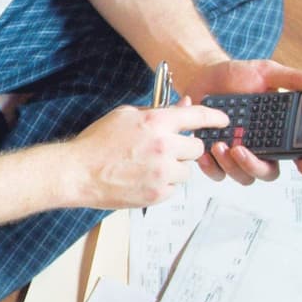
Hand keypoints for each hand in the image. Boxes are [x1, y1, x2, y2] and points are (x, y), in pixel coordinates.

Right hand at [66, 101, 229, 208]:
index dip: (214, 117)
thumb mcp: (126, 115)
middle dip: (185, 148)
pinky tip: (143, 178)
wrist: (78, 172)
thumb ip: (158, 111)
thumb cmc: (97, 143)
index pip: (197, 116)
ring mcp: (162, 173)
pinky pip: (175, 188)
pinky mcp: (158, 194)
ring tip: (150, 166)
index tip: (223, 120)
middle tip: (167, 149)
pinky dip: (164, 184)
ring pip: (188, 170)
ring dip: (175, 168)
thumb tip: (183, 107)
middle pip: (197, 148)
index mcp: (156, 122)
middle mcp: (164, 147)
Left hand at [174, 58, 301, 184]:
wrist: (203, 74)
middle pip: (268, 172)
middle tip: (241, 150)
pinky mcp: (216, 156)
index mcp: (277, 131)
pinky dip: (211, 167)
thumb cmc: (236, 75)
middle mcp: (260, 146)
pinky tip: (205, 151)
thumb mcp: (266, 72)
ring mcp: (238, 153)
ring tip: (220, 145)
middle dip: (255, 167)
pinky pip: (217, 174)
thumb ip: (294, 79)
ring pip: (243, 176)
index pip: (297, 153)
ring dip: (232, 167)